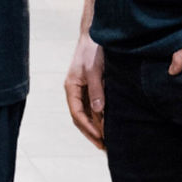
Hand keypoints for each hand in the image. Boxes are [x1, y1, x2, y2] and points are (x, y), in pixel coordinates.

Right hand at [64, 32, 105, 150]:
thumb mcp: (94, 70)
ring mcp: (83, 89)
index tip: (101, 139)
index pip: (77, 114)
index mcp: (71, 88)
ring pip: (87, 114)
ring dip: (96, 127)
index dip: (88, 128)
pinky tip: (110, 124)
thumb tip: (99, 112)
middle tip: (105, 147)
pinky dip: (101, 117)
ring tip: (108, 141)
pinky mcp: (92, 86)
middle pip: (81, 118)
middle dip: (92, 133)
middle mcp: (75, 91)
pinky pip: (94, 107)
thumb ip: (96, 91)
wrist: (96, 34)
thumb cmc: (93, 50)